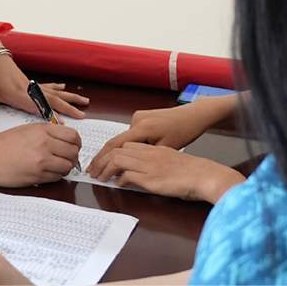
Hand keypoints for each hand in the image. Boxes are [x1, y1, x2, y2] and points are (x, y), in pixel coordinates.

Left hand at [0, 55, 87, 120]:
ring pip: (55, 93)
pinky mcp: (30, 82)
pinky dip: (57, 88)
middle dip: (69, 108)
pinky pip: (47, 86)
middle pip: (53, 100)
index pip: (39, 107)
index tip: (64, 123)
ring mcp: (32, 85)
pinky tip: (64, 87)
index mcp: (20, 94)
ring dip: (70, 97)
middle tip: (83, 114)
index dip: (51, 115)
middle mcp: (30, 90)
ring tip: (85, 100)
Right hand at [0, 123, 80, 186]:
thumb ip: (46, 133)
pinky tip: (47, 172)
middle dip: (73, 156)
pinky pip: (56, 178)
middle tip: (67, 158)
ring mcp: (41, 162)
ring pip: (67, 167)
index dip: (77, 142)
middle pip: (73, 152)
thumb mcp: (26, 130)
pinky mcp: (36, 177)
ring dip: (65, 168)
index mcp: (42, 130)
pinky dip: (56, 176)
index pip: (73, 136)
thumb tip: (63, 139)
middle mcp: (44, 144)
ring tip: (57, 166)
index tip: (74, 146)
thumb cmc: (2, 143)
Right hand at [88, 101, 225, 175]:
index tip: (94, 171)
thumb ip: (143, 158)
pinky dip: (123, 146)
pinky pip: (130, 134)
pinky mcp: (142, 117)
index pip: (114, 146)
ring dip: (113, 153)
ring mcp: (138, 116)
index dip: (102, 160)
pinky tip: (119, 156)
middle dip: (102, 158)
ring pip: (123, 139)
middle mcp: (136, 120)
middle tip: (92, 171)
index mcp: (141, 128)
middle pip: (114, 142)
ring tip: (103, 167)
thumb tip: (126, 170)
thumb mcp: (164, 149)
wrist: (194, 114)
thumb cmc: (184, 132)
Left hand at [91, 142, 243, 202]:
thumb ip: (154, 161)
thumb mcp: (170, 160)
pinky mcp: (151, 178)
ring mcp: (149, 164)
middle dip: (101, 160)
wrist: (205, 175)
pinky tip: (117, 183)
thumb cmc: (191, 171)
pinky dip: (120, 179)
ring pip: (118, 160)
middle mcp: (149, 153)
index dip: (111, 152)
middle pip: (117, 150)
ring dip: (105, 169)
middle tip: (93, 170)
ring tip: (99, 177)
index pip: (125, 144)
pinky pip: (128, 175)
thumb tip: (139, 170)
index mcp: (153, 147)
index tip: (102, 161)